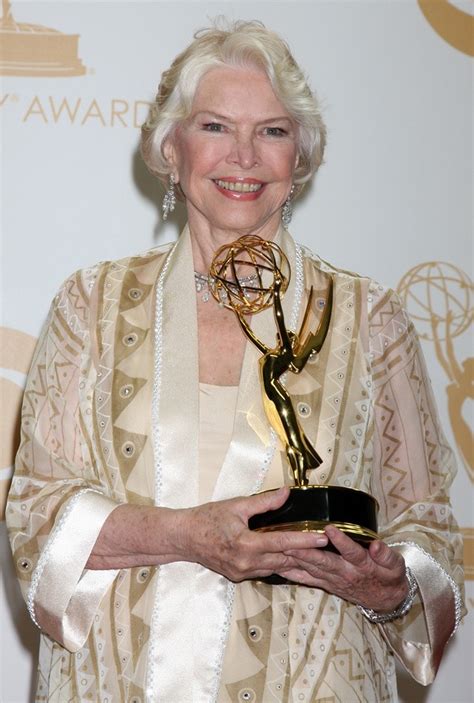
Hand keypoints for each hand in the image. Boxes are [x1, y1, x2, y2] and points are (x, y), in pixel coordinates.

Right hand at [178, 487, 327, 581]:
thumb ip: (264, 502)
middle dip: (306, 554)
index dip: (305, 540)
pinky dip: (278, 564)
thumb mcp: (236, 505)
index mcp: (246, 545)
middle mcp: (246, 563)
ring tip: (314, 554)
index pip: (283, 543)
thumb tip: (286, 493)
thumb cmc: (207, 518)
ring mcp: (242, 573)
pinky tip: (290, 559)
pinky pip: (265, 571)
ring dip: (294, 561)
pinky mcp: (239, 576)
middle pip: (284, 559)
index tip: (323, 538)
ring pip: (276, 568)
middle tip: (325, 547)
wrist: (183, 537)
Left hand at [282, 525, 407, 611]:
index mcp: (362, 566)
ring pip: (312, 569)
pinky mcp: (326, 584)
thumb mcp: (395, 565)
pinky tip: (278, 567)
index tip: (330, 529)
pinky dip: (292, 573)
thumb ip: (386, 555)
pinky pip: (306, 579)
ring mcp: (333, 580)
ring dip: (296, 559)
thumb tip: (377, 545)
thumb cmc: (389, 576)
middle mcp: (345, 574)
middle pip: (324, 562)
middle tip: (290, 541)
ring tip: (281, 548)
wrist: (385, 600)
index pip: (351, 552)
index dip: (341, 541)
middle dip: (306, 552)